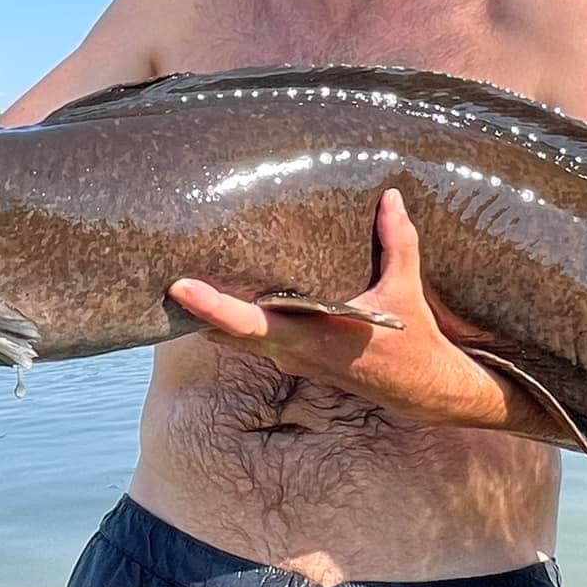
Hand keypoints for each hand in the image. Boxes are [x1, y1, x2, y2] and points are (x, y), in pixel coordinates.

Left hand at [167, 189, 564, 439]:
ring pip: (233, 340)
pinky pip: (250, 341)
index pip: (250, 325)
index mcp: (314, 337)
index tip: (180, 287)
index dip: (212, 308)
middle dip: (194, 308)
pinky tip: (220, 296)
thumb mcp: (407, 290)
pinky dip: (230, 320)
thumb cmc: (413, 342)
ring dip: (208, 315)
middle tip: (162, 272)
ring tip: (180, 282)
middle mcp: (293, 353)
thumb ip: (397, 242)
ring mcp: (291, 360)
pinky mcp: (294, 360)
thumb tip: (388, 196)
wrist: (423, 390)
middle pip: (226, 334)